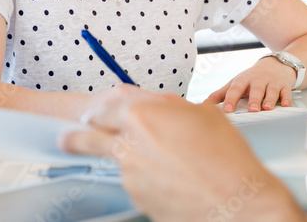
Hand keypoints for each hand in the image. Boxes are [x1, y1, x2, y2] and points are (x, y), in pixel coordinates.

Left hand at [61, 87, 305, 221]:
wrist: (239, 204)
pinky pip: (136, 184)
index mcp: (141, 116)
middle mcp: (128, 146)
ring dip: (127, 160)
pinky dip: (145, 180)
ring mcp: (131, 177)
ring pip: (118, 162)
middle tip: (67, 138)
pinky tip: (170, 180)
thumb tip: (153, 103)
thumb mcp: (201, 113)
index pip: (104, 108)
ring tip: (160, 163)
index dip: (99, 110)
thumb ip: (167, 104)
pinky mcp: (139, 200)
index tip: (91, 115)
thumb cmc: (227, 156)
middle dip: (75, 138)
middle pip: (88, 138)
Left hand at [205, 57, 296, 112]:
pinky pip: (286, 93)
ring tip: (267, 108)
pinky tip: (286, 105)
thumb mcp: (235, 83)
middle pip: (255, 89)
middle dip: (253, 99)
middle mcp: (257, 81)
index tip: (226, 110)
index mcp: (243, 81)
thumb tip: (203, 104)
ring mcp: (271, 83)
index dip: (230, 99)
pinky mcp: (284, 86)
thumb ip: (220, 94)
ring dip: (270, 99)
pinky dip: (286, 99)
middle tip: (252, 109)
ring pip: (271, 91)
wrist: (274, 65)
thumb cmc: (251, 78)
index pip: (235, 89)